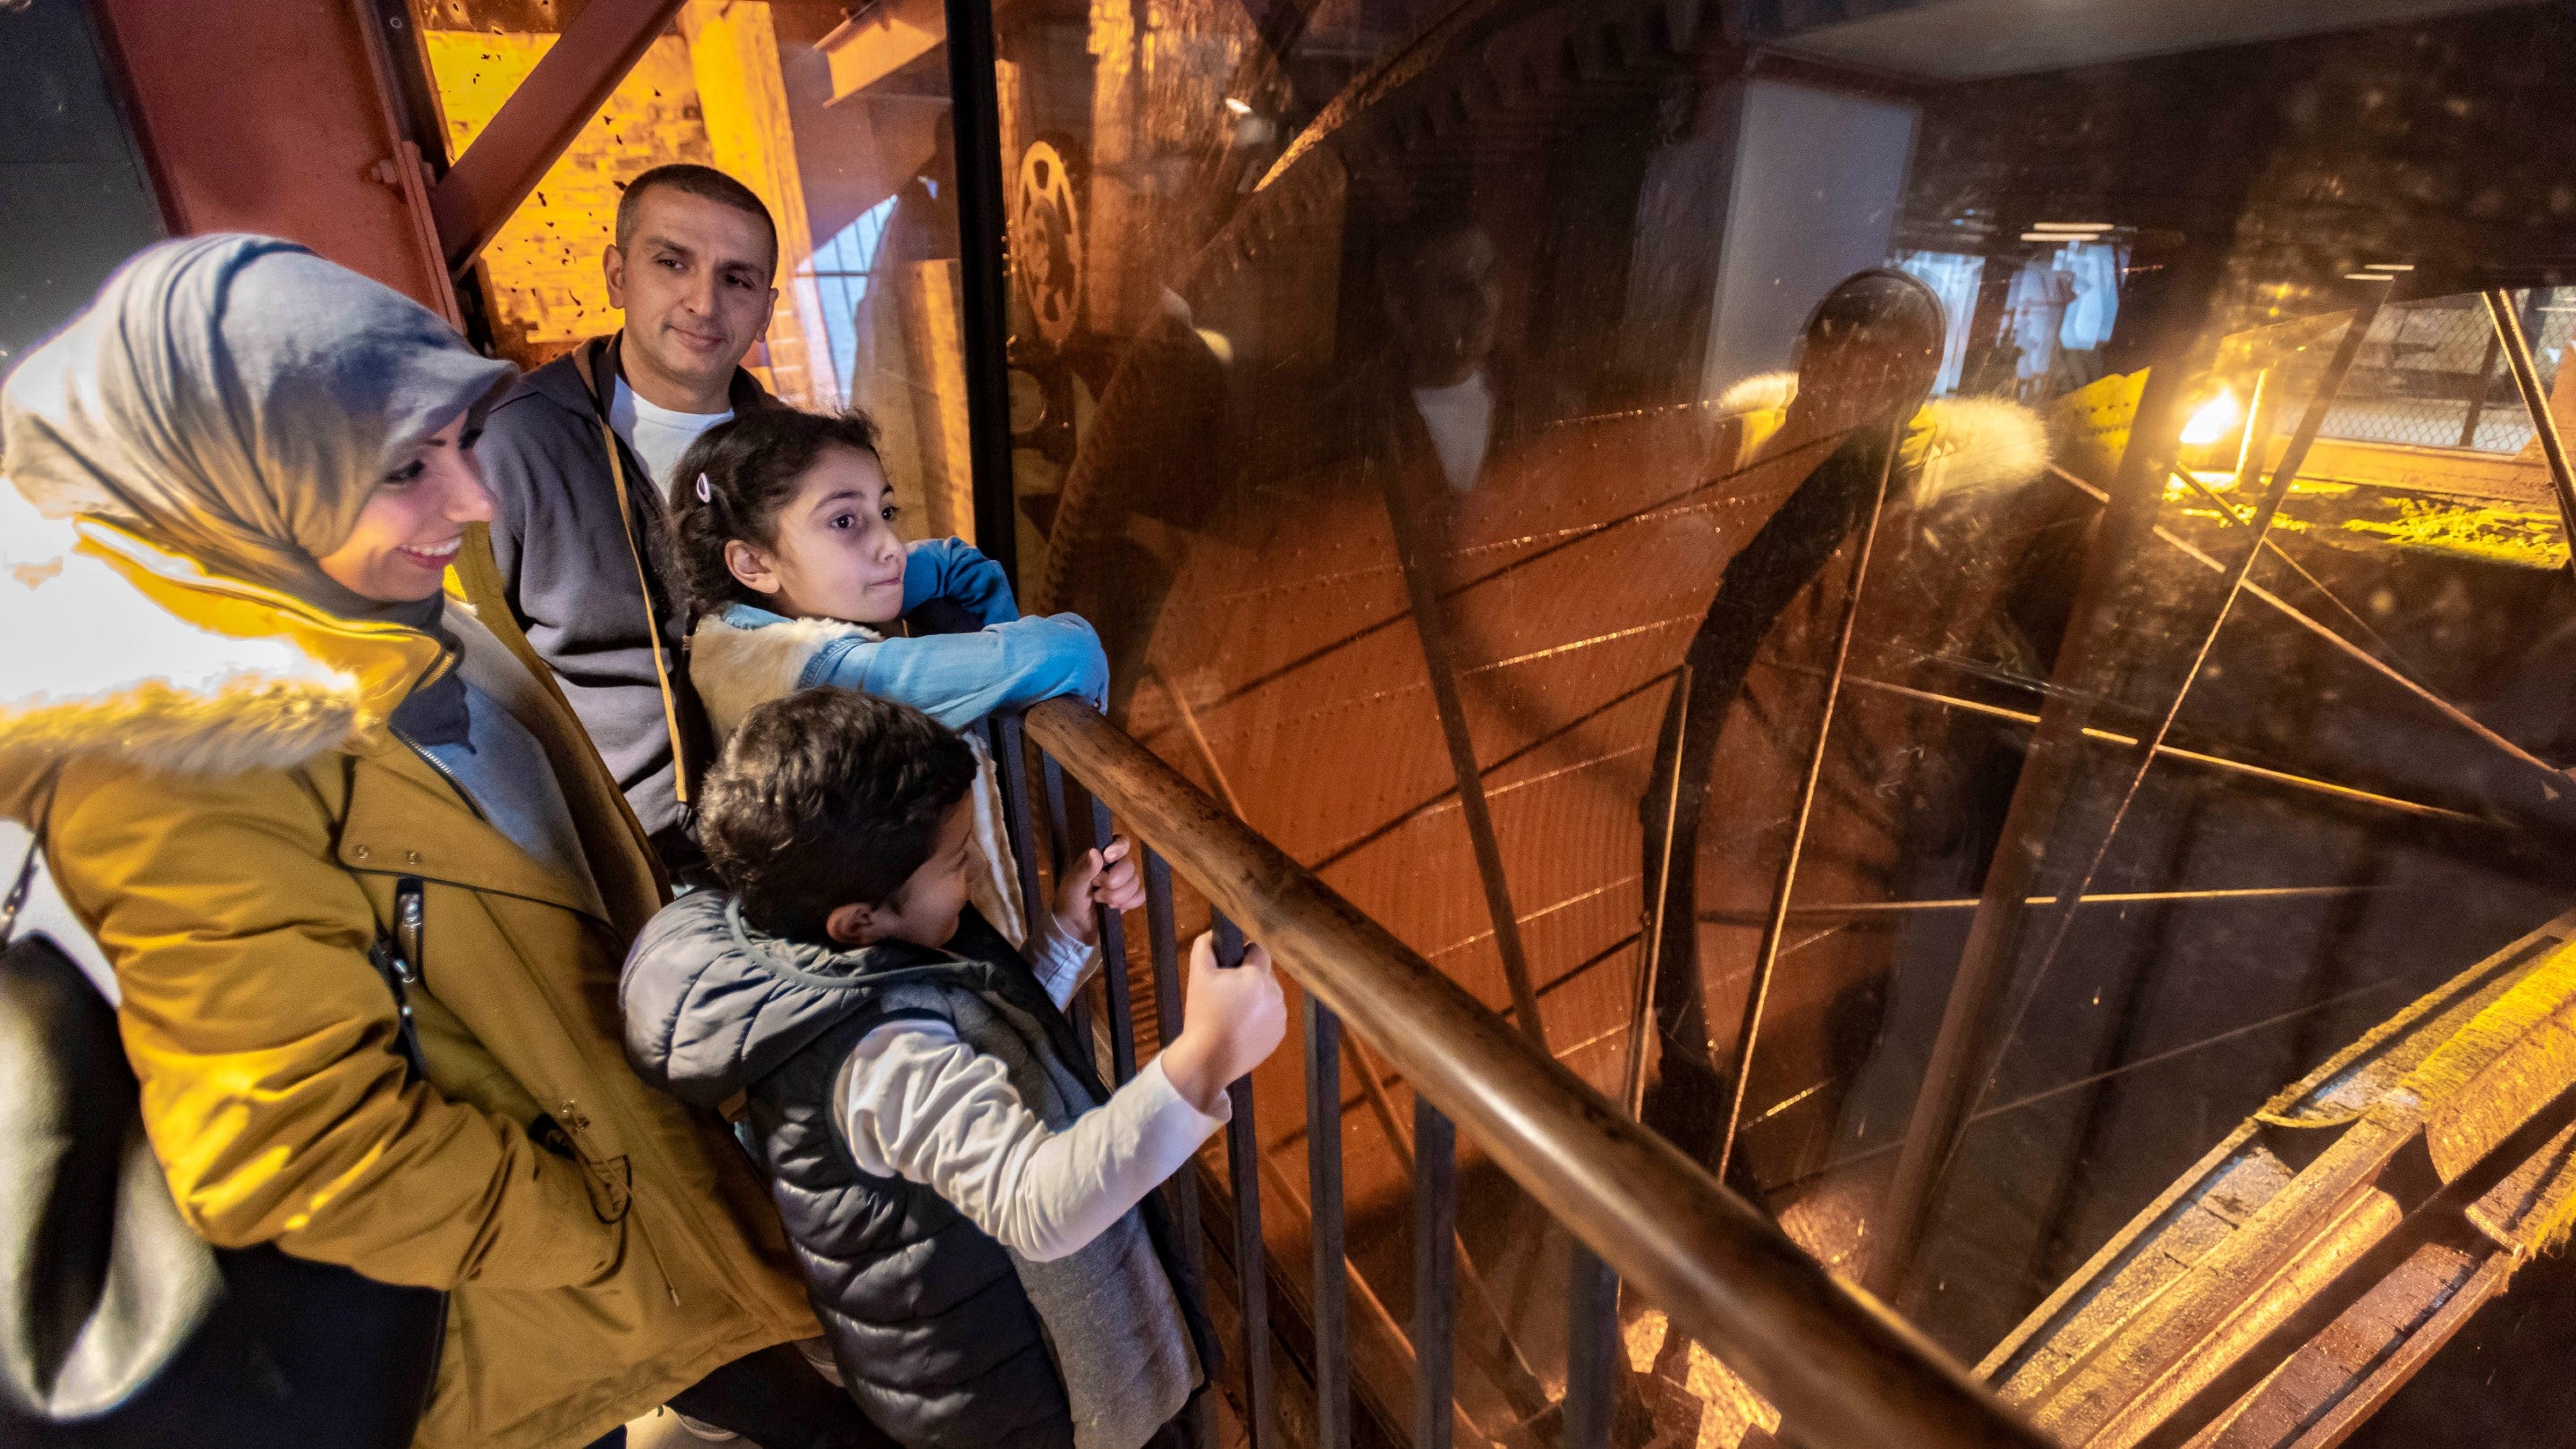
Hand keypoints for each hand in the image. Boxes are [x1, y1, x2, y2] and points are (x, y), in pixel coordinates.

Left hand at [1053, 835, 1143, 942]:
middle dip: (1114, 882)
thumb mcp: (1073, 885)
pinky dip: (1129, 903)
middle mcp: (1114, 866)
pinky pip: (1140, 895)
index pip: (1120, 841)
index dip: (1119, 848)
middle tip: (1097, 892)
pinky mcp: (1130, 897)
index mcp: (1100, 857)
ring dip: (1118, 896)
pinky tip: (1115, 908)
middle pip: (1129, 865)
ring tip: (1101, 902)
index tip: (1108, 857)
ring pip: (1135, 882)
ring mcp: (1124, 882)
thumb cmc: (1070, 901)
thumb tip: (1095, 852)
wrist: (1075, 927)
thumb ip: (1084, 869)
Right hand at [1159, 932, 1287, 1113]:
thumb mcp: (1197, 976)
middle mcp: (1275, 994)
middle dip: (1248, 979)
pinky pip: (1271, 1017)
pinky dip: (1259, 1019)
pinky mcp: (1278, 1036)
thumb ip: (1205, 946)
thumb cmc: (1202, 1015)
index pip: (1259, 950)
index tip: (1229, 967)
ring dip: (1255, 998)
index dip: (1243, 954)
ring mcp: (1280, 1017)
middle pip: (1264, 974)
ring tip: (1232, 1014)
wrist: (1209, 1060)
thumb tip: (1213, 934)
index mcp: (1257, 977)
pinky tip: (1240, 1028)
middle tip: (1226, 994)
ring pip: (1269, 996)